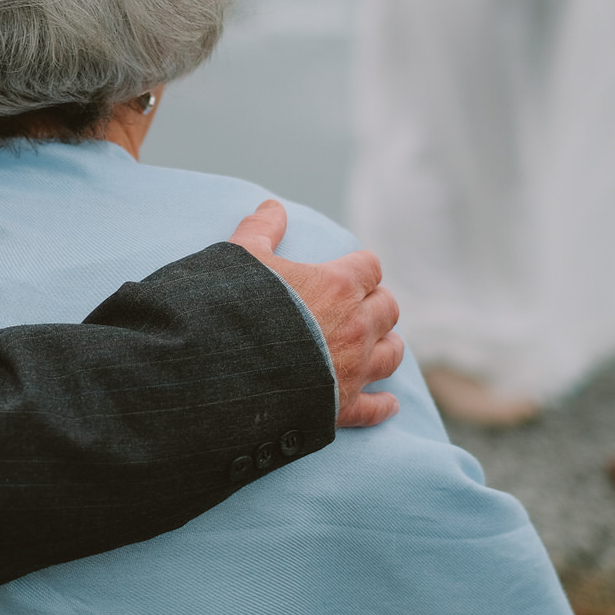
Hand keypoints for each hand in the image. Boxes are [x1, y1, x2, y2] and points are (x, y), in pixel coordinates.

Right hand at [230, 200, 403, 427]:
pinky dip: (384, 404)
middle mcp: (355, 326)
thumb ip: (261, 229)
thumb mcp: (240, 256)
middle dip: (375, 303)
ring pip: (392, 353)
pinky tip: (388, 403)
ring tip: (374, 343)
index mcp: (337, 286)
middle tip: (358, 306)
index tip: (348, 271)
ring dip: (385, 345)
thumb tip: (273, 207)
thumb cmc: (233, 307)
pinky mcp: (343, 406)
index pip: (370, 266)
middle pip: (387, 308)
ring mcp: (353, 369)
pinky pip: (377, 407)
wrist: (222, 371)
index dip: (359, 267)